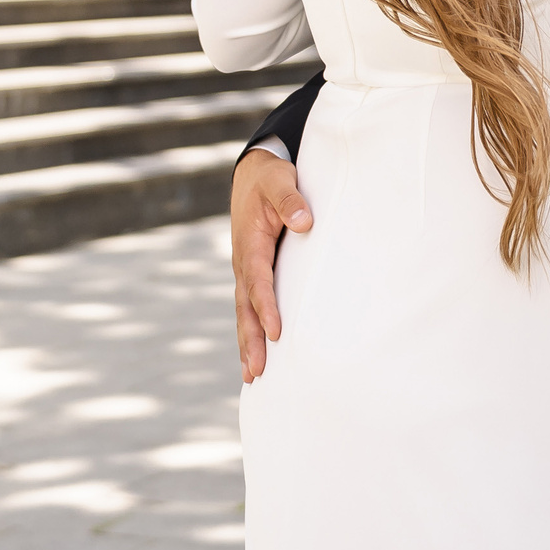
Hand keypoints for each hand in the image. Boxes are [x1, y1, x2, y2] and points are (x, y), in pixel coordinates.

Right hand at [229, 148, 311, 382]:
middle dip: (251, 339)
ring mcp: (245, 270)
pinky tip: (256, 355)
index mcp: (251, 243)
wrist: (252, 174)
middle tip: (257, 371)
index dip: (266, 306)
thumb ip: (290, 199)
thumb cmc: (270, 178)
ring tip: (252, 375)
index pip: (258, 280)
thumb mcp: (279, 180)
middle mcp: (244, 262)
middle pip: (245, 307)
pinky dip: (250, 331)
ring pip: (244, 312)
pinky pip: (249, 306)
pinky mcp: (252, 274)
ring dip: (247, 343)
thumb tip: (305, 222)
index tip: (276, 331)